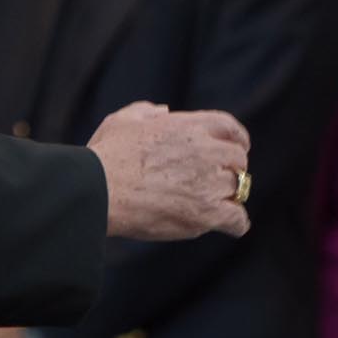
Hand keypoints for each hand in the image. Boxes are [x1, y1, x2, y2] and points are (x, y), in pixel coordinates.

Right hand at [89, 102, 253, 239]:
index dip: (237, 139)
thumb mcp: (123, 120)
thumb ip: (146, 112)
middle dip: (232, 170)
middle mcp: (206, 151)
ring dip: (228, 196)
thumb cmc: (105, 156)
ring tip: (213, 204)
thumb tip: (163, 111)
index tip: (238, 147)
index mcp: (189, 127)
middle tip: (219, 182)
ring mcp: (209, 182)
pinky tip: (230, 225)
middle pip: (238, 160)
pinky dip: (236, 223)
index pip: (230, 128)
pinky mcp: (206, 213)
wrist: (99, 190)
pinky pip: (237, 218)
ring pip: (238, 189)